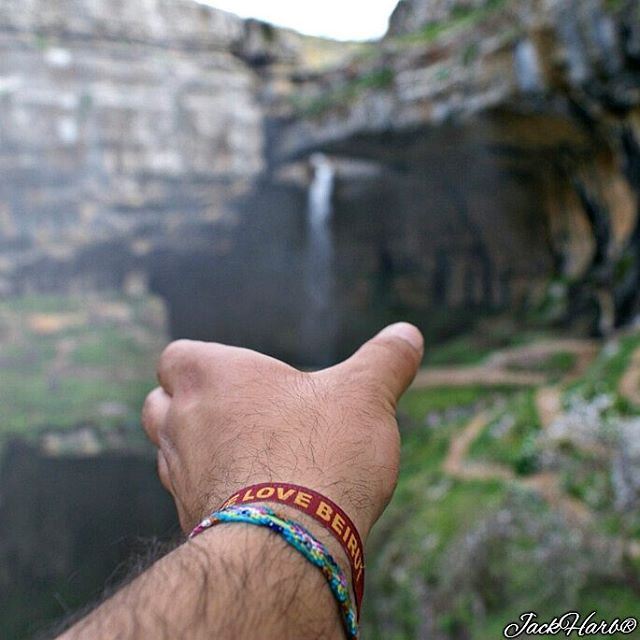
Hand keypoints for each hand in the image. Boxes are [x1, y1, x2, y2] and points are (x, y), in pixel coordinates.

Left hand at [142, 323, 422, 540]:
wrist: (293, 540)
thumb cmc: (323, 451)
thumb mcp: (366, 393)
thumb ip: (385, 359)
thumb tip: (408, 334)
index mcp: (213, 376)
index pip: (175, 357)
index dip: (199, 363)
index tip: (236, 375)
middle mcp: (183, 420)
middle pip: (159, 403)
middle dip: (188, 405)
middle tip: (236, 414)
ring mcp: (180, 472)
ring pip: (168, 451)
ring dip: (197, 448)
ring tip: (245, 454)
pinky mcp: (189, 517)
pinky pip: (187, 495)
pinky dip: (210, 489)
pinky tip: (250, 495)